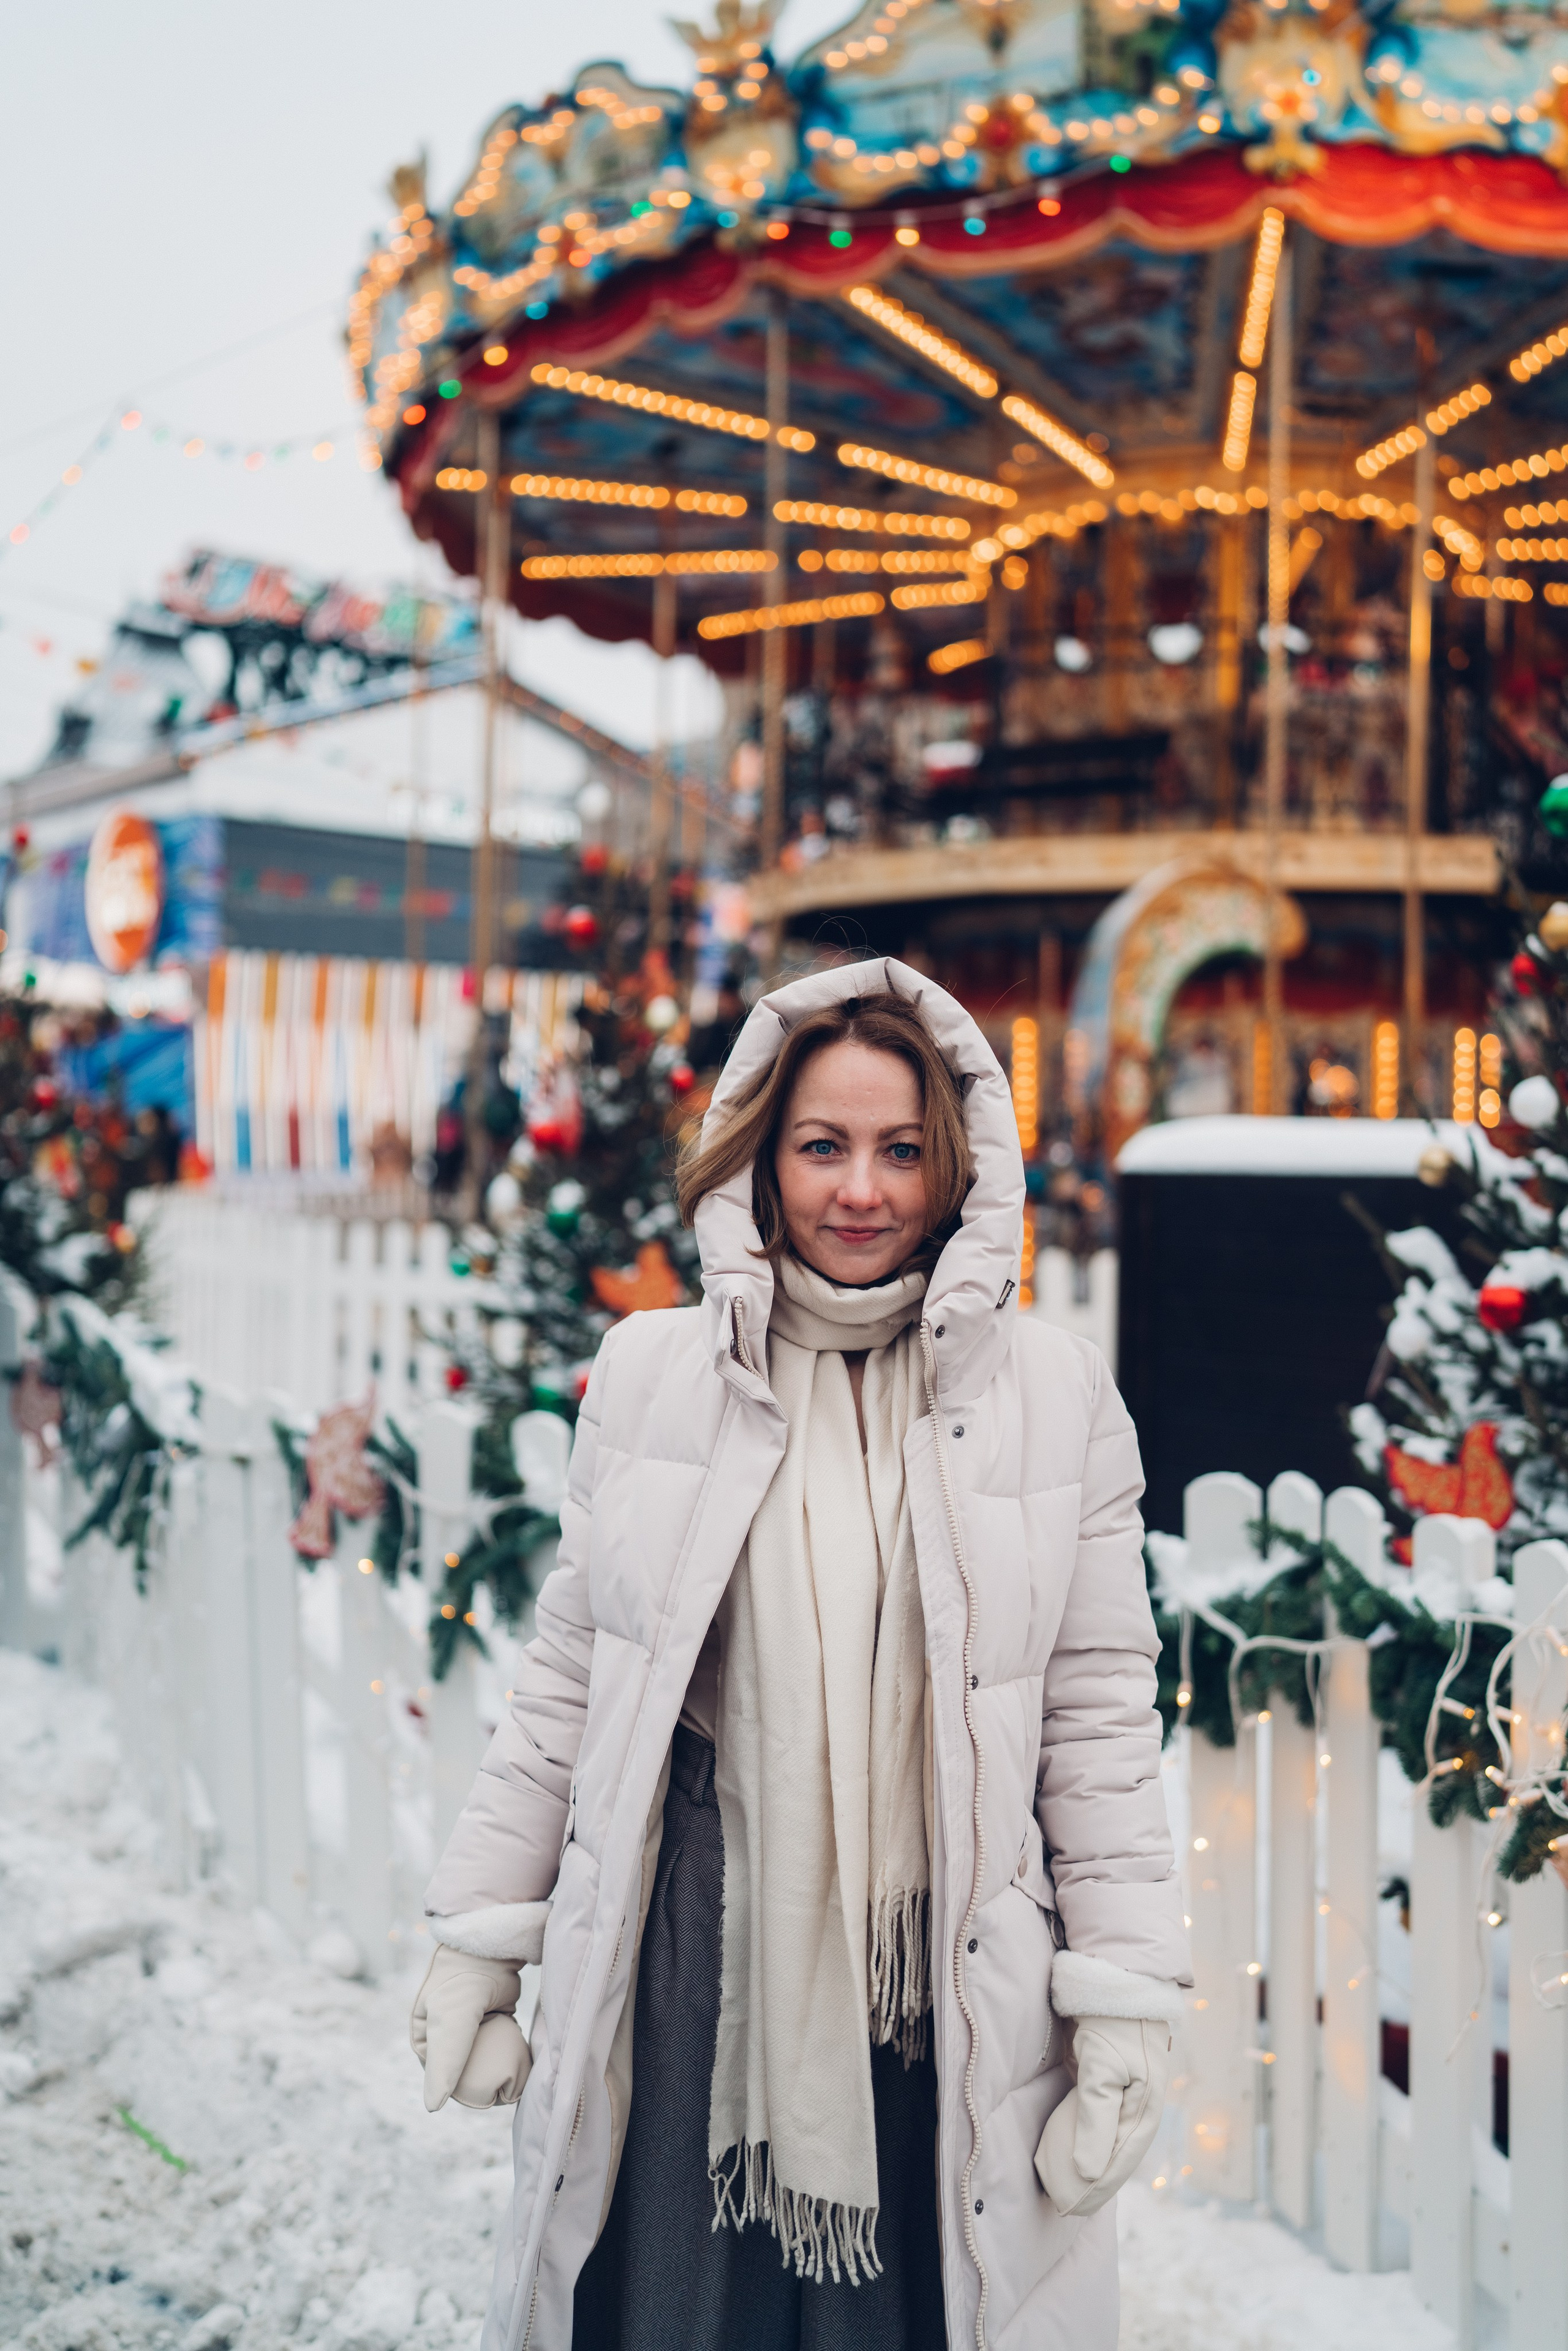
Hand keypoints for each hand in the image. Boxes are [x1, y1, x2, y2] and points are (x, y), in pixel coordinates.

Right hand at [409, 1944, 530, 2111]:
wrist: (490, 1947)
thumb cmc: (460, 1985)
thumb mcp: (449, 2025)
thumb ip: (443, 2063)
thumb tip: (433, 2107)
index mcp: (424, 2041)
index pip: (444, 2081)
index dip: (467, 2092)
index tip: (488, 2095)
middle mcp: (445, 2037)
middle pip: (468, 2072)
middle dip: (488, 2081)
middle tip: (508, 2084)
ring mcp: (471, 2028)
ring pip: (487, 2062)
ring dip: (502, 2069)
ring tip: (518, 2072)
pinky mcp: (493, 2019)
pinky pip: (502, 2047)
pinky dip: (512, 2054)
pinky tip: (523, 2059)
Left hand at [1034, 2013, 1171, 2216]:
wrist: (1116, 1979)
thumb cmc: (1112, 2026)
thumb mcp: (1102, 2072)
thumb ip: (1096, 2122)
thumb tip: (1089, 2174)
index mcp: (1145, 2110)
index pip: (1121, 2162)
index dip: (1099, 2189)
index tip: (1074, 2208)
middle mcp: (1140, 2107)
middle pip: (1118, 2156)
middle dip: (1095, 2183)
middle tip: (1068, 2206)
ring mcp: (1128, 2094)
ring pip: (1110, 2141)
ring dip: (1092, 2165)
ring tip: (1069, 2186)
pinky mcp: (1112, 2082)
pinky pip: (1101, 2121)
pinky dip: (1089, 2139)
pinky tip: (1073, 2150)